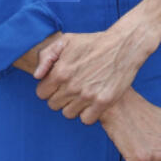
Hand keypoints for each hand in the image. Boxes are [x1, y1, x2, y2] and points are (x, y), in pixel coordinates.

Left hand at [33, 26, 153, 124]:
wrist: (123, 46)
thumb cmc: (93, 42)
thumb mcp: (67, 40)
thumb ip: (46, 55)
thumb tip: (37, 76)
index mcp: (61, 71)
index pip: (41, 93)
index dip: (48, 88)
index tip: (58, 83)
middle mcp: (72, 86)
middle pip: (54, 105)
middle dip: (60, 96)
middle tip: (71, 87)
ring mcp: (88, 96)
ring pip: (68, 114)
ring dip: (73, 106)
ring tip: (82, 93)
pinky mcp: (103, 102)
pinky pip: (86, 120)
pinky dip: (87, 113)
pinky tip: (91, 101)